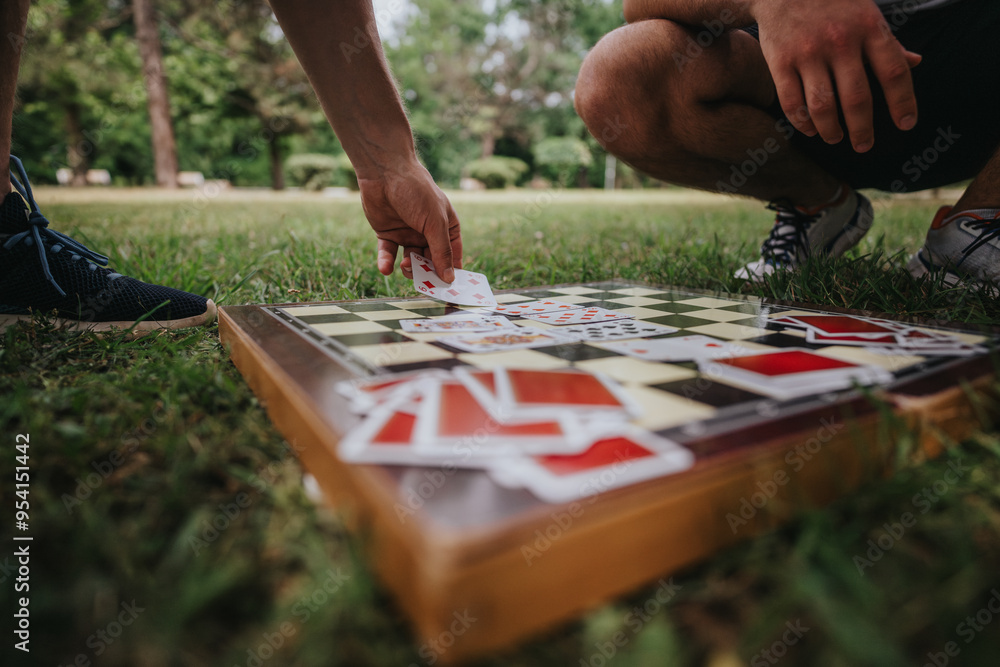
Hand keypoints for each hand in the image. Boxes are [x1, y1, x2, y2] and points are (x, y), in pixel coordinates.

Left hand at [357, 160, 462, 281]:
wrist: (385, 172)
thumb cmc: (417, 192)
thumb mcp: (435, 223)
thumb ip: (442, 251)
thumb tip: (450, 278)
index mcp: (446, 227)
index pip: (453, 255)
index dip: (452, 271)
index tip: (450, 289)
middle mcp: (428, 232)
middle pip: (431, 262)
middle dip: (428, 273)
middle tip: (424, 284)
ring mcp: (408, 234)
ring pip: (410, 261)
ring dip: (408, 268)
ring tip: (405, 267)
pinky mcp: (388, 234)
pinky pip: (388, 254)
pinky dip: (387, 262)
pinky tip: (386, 268)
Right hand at [753, 0, 921, 151]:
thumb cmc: (832, 3)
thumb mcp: (866, 13)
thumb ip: (888, 41)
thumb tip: (916, 63)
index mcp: (869, 27)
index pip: (894, 72)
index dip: (903, 102)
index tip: (906, 124)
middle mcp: (840, 40)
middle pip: (857, 98)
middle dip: (862, 129)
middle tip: (864, 145)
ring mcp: (808, 52)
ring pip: (822, 106)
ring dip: (831, 130)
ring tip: (835, 138)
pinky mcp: (780, 61)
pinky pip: (792, 102)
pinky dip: (802, 122)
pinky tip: (810, 129)